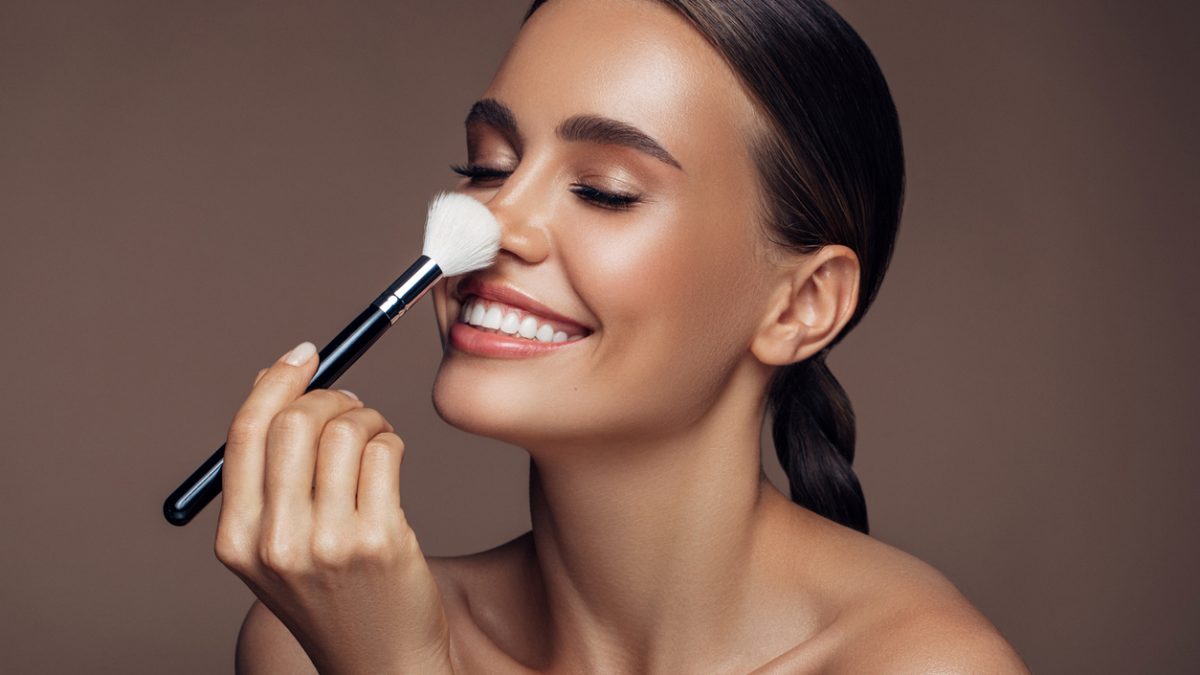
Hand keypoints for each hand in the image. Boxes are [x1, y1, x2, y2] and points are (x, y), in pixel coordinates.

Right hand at [214, 342, 452, 674]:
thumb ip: (270, 473)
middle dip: (328, 396)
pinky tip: (390, 460)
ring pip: (345, 431)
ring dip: (367, 417)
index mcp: (236, 540)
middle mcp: (275, 544)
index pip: (246, 434)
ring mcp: (328, 545)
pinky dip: (391, 440)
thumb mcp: (278, 544)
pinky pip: (385, 452)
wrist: (380, 661)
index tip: (303, 355)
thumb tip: (276, 379)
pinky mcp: (380, 541)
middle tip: (349, 403)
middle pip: (294, 424)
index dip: (275, 383)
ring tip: (374, 434)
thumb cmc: (333, 592)